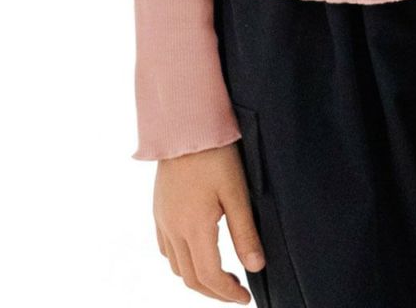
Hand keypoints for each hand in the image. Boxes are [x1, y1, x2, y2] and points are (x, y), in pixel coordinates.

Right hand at [154, 142, 264, 301]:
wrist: (185, 124)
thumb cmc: (215, 154)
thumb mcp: (236, 192)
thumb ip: (244, 232)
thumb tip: (256, 267)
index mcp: (194, 228)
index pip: (209, 276)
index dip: (228, 293)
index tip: (246, 298)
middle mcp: (173, 229)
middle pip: (190, 278)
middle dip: (214, 291)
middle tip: (237, 291)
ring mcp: (162, 219)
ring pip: (176, 266)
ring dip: (197, 278)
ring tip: (221, 274)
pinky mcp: (159, 209)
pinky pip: (166, 248)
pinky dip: (182, 260)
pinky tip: (198, 251)